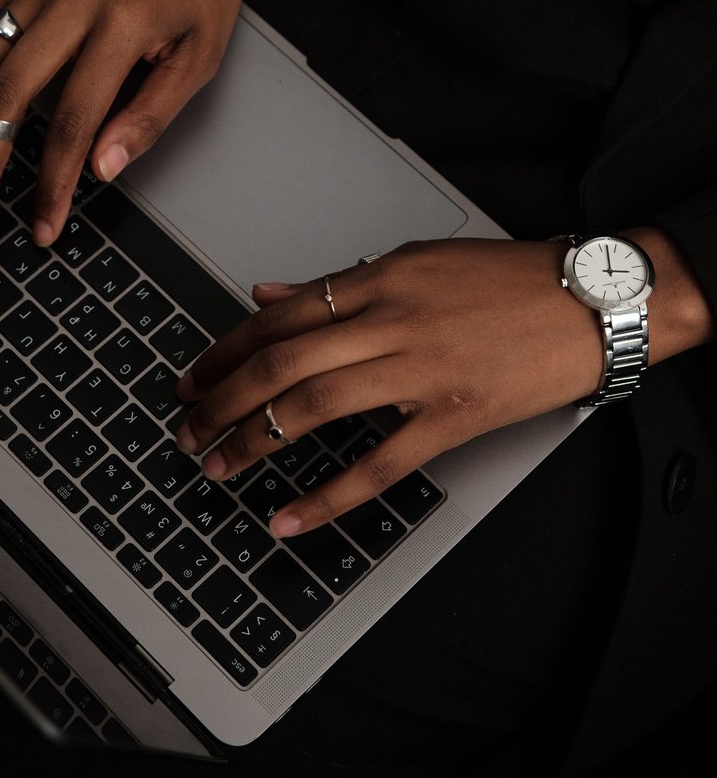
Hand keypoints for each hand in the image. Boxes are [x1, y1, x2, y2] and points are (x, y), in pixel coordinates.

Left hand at [174, 229, 714, 535]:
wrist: (591, 300)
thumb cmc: (507, 280)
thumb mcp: (417, 262)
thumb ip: (338, 283)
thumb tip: (268, 292)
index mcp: (378, 277)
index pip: (278, 316)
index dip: (223, 351)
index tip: (191, 378)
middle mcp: (390, 318)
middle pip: (280, 361)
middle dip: (220, 399)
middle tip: (186, 430)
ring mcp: (419, 369)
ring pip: (313, 405)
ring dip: (253, 439)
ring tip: (218, 465)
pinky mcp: (452, 417)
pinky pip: (376, 463)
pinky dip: (325, 495)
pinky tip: (288, 514)